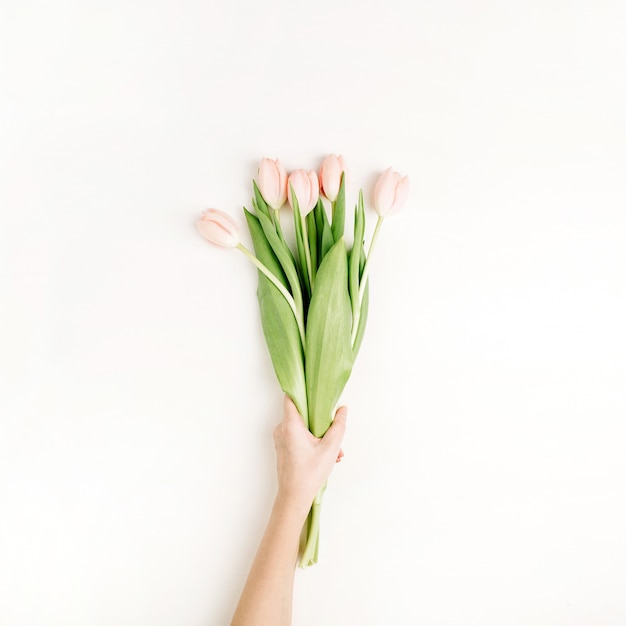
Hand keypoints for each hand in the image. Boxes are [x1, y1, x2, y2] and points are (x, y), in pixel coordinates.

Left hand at [273, 396, 346, 515]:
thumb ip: (339, 425)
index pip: (291, 397)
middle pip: (301, 413)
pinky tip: (327, 455)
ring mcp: (281, 439)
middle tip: (334, 433)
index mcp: (290, 425)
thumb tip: (342, 409)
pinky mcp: (283, 447)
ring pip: (302, 427)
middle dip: (320, 422)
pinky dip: (312, 442)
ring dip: (319, 435)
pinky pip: (298, 437)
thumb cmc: (309, 474)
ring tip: (334, 451)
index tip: (314, 390)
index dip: (302, 391)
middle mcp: (282, 429)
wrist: (294, 497)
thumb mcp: (330, 448)